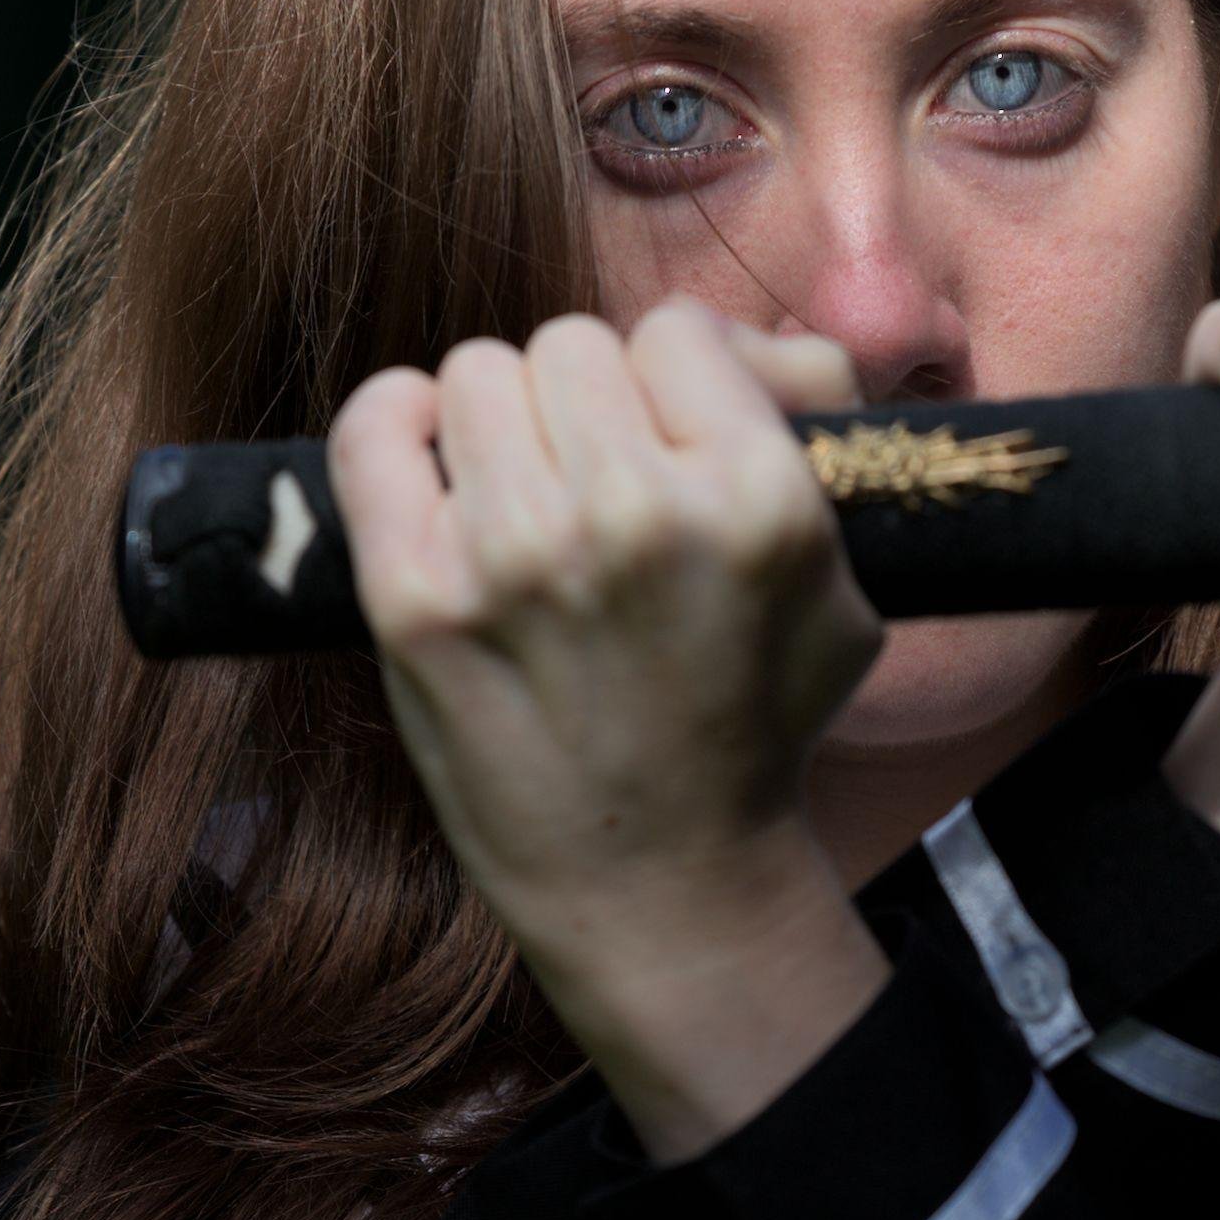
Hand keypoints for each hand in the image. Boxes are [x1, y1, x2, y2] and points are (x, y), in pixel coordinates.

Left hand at [327, 304, 889, 1155]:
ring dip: (498, 425)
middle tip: (591, 490)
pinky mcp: (415, 600)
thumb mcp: (844, 586)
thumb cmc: (751, 725)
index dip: (673, 383)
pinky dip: (394, 426)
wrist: (659, 886)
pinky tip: (425, 459)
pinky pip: (375, 426)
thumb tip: (740, 341)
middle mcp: (637, 516)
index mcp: (759, 502)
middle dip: (583, 407)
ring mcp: (516, 556)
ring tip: (521, 502)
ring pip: (478, 373)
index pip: (679, 333)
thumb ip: (812, 430)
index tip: (664, 447)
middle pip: (572, 345)